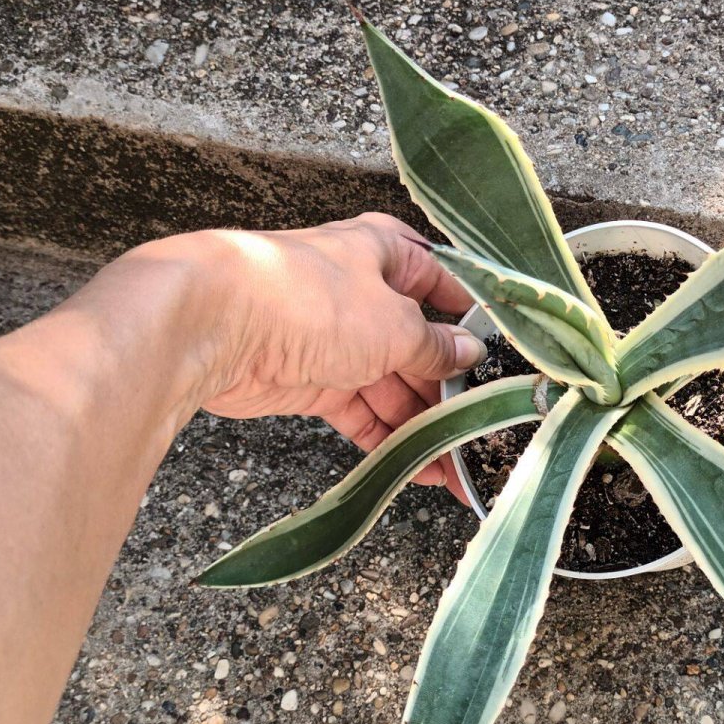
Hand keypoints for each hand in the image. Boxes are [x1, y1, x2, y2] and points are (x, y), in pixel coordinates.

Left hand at [178, 214, 483, 497]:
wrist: (216, 325)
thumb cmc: (310, 299)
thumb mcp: (395, 323)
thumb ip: (436, 346)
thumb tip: (469, 353)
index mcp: (384, 253)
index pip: (441, 281)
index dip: (473, 317)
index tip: (507, 354)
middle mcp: (361, 293)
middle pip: (418, 345)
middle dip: (451, 389)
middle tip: (485, 429)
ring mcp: (333, 340)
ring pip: (391, 386)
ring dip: (423, 426)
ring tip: (459, 467)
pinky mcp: (309, 382)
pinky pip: (360, 415)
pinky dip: (388, 441)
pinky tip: (419, 470)